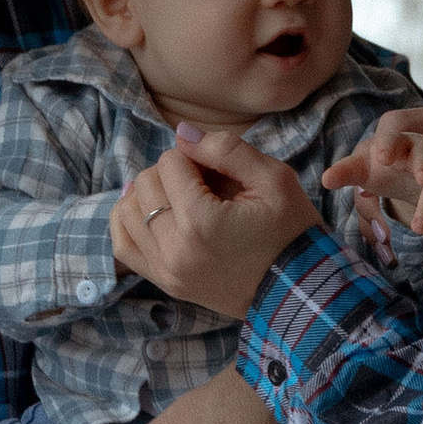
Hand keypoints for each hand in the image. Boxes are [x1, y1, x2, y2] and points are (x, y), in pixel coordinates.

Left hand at [115, 124, 316, 319]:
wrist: (299, 290)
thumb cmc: (291, 232)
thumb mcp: (274, 180)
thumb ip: (226, 149)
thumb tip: (181, 133)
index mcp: (202, 221)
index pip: (171, 162)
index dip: (194, 156)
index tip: (217, 170)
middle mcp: (176, 249)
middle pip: (145, 184)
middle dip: (171, 173)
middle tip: (203, 183)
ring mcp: (167, 270)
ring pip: (126, 212)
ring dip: (148, 195)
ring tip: (179, 197)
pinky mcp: (166, 283)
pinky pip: (123, 246)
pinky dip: (130, 222)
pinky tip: (153, 213)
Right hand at [346, 124, 422, 255]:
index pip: (408, 120)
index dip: (390, 139)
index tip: (383, 160)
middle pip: (388, 136)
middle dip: (372, 159)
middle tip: (367, 191)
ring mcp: (421, 152)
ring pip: (381, 158)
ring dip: (373, 187)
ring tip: (378, 225)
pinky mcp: (414, 173)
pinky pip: (386, 178)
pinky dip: (378, 199)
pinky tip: (378, 226)